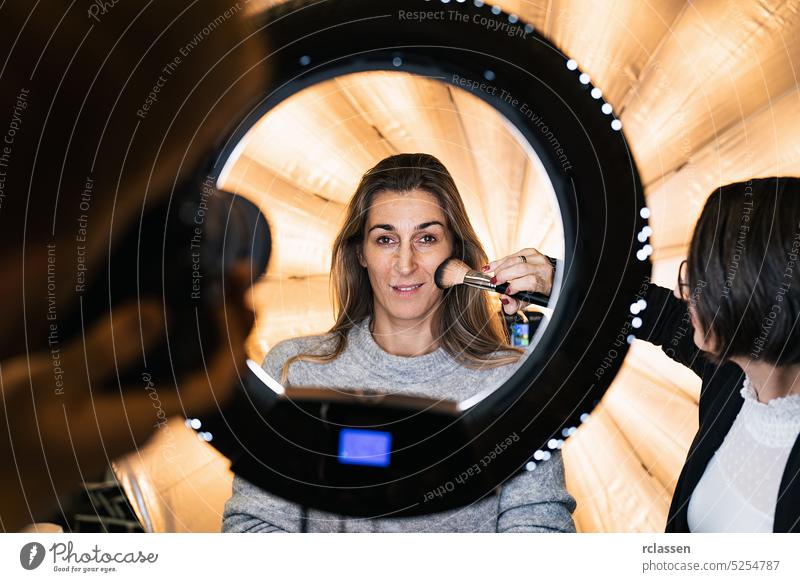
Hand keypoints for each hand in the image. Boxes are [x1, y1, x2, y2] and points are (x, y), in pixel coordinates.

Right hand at [0, 268, 253, 531]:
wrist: (6, 473)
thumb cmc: (18, 434)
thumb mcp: (49, 386)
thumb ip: (103, 351)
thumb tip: (156, 313)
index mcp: (142, 418)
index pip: (211, 389)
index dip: (230, 347)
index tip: (228, 304)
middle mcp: (156, 414)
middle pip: (214, 370)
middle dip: (233, 322)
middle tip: (237, 273)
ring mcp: (146, 405)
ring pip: (198, 363)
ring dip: (215, 322)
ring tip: (226, 279)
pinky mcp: (133, 396)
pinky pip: (174, 361)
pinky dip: (188, 329)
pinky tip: (188, 302)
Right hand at [483, 248, 554, 314]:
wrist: (546, 278)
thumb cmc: (535, 291)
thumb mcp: (526, 302)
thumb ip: (513, 306)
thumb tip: (504, 299)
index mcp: (544, 283)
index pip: (530, 281)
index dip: (516, 285)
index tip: (506, 291)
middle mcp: (543, 268)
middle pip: (520, 268)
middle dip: (503, 275)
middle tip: (494, 282)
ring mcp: (537, 258)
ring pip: (514, 260)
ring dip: (499, 267)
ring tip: (492, 275)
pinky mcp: (531, 252)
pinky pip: (512, 255)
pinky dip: (500, 261)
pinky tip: (494, 267)